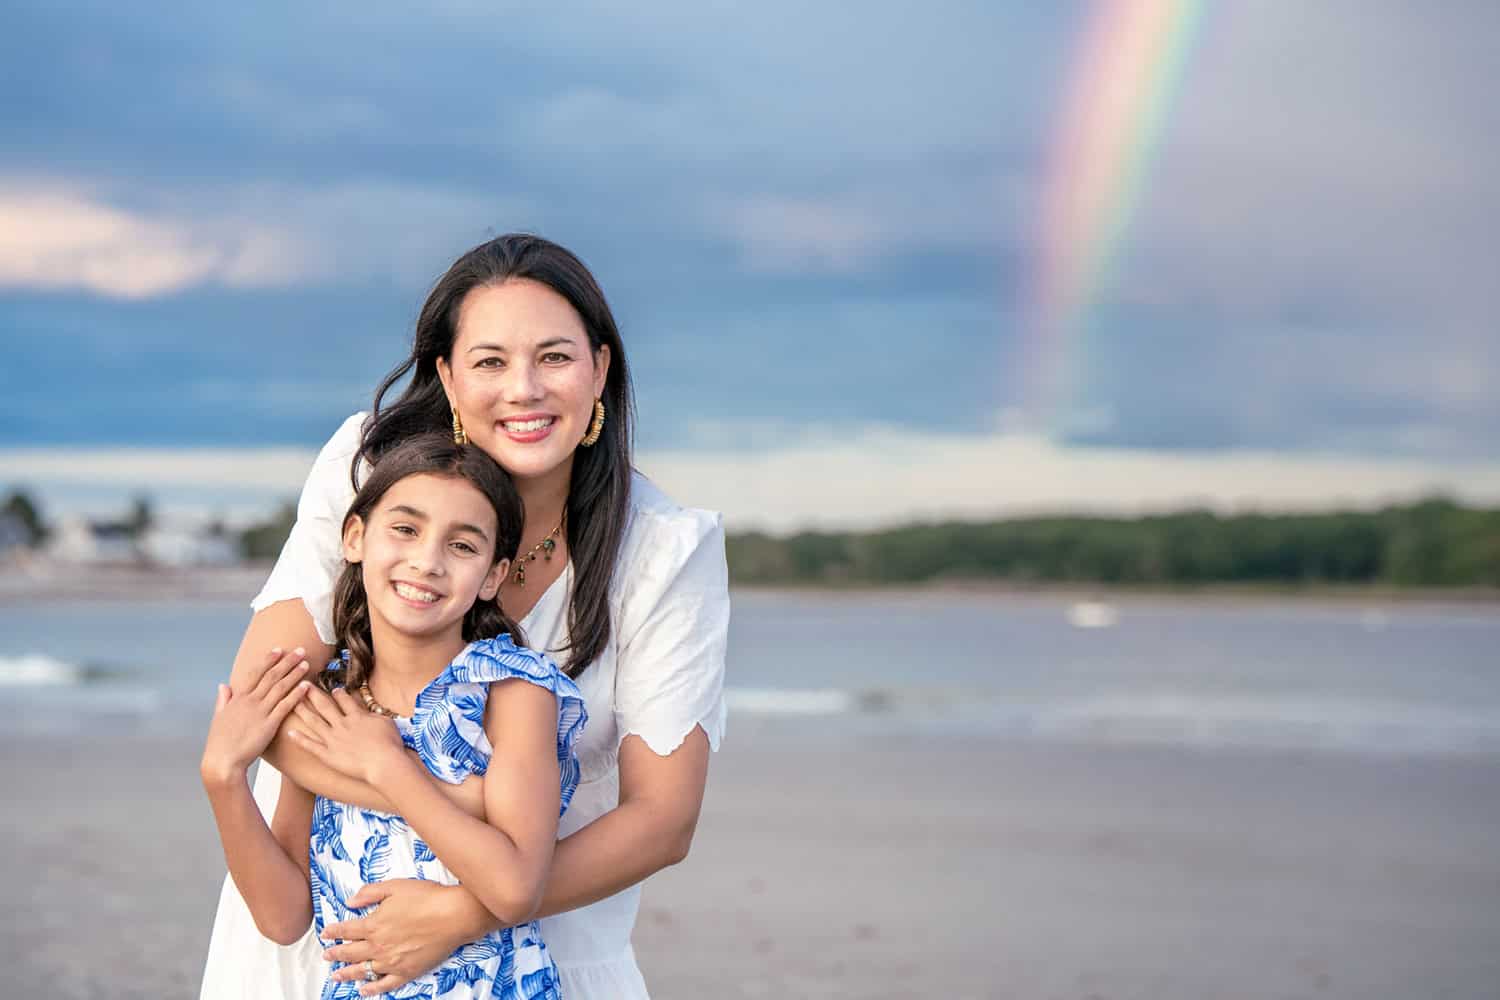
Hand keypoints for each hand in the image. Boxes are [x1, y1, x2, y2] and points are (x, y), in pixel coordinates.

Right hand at [201, 648, 310, 786]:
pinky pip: (285, 706)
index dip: (268, 660)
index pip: (255, 673)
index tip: (279, 650)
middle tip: (301, 650)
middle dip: (287, 662)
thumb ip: (223, 700)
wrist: (223, 762)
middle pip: (271, 676)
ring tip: (306, 664)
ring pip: (280, 688)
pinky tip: (306, 686)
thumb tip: (224, 685)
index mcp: (238, 698)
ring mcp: (260, 712)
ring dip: (294, 674)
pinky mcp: (269, 725)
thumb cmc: (220, 742)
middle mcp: (250, 701)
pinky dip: (296, 694)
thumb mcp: (219, 717)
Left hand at [287, 685, 406, 784]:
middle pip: (324, 706)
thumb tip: (369, 710)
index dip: (337, 692)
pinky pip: (311, 745)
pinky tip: (290, 732)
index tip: (332, 688)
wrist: (384, 763)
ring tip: (292, 702)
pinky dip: (300, 739)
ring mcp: (333, 740)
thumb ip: (374, 715)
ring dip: (302, 711)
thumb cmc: (390, 744)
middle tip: (302, 684)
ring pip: (314, 722)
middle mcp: (342, 724)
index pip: (344, 700)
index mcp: (357, 716)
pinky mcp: (328, 755)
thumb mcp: (386, 722)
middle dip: (313, 694)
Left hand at [320, 880, 492, 995]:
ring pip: (363, 971)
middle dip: (336, 953)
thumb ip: (370, 893)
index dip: (334, 932)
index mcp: (374, 924)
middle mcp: (378, 946)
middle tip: (326, 956)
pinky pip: (385, 984)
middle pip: (350, 952)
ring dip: (347, 973)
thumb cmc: (427, 897)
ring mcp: (392, 962)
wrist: (453, 915)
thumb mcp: (395, 886)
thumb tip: (350, 901)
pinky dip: (372, 989)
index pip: (346, 930)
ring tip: (336, 976)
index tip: (325, 933)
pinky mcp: (406, 972)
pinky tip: (364, 990)